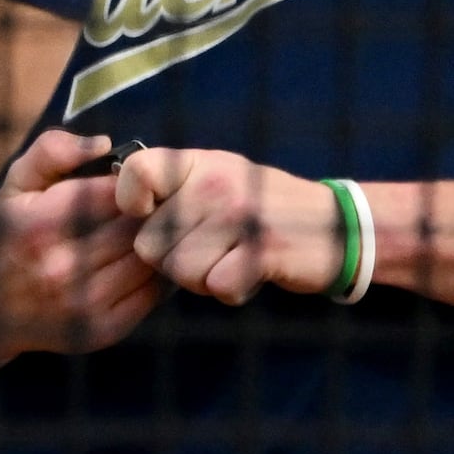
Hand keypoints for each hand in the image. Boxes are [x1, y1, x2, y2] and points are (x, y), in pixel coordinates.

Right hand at [0, 131, 167, 353]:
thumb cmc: (9, 234)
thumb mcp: (15, 184)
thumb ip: (52, 151)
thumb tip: (103, 144)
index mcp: (36, 225)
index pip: (112, 194)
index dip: (132, 183)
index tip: (135, 181)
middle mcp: (60, 267)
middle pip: (135, 227)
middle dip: (151, 210)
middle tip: (156, 202)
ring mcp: (85, 302)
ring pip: (149, 259)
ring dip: (159, 241)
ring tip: (156, 228)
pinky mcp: (106, 328)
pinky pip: (153, 292)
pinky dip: (157, 272)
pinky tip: (148, 259)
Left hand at [116, 142, 345, 306]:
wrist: (342, 227)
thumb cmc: (262, 207)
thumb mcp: (214, 177)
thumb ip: (167, 187)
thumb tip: (112, 208)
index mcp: (197, 162)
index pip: (134, 173)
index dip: (131, 203)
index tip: (149, 215)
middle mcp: (215, 183)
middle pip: (149, 244)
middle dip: (172, 260)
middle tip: (209, 251)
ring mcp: (240, 216)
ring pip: (179, 271)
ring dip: (201, 279)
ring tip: (229, 260)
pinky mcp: (262, 251)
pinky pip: (216, 287)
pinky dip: (230, 290)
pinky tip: (249, 274)